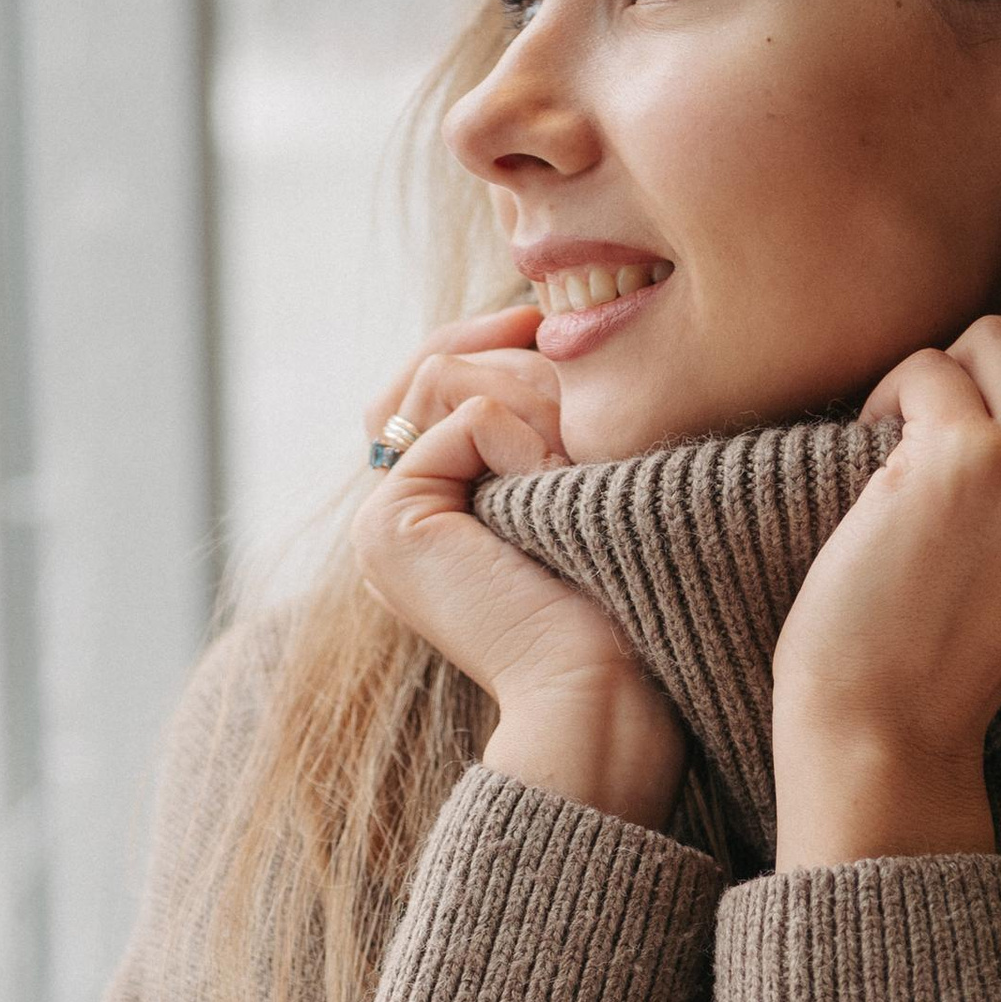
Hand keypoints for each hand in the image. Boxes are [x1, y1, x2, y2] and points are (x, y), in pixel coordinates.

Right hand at [352, 305, 685, 830]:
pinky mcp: (390, 524)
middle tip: (587, 404)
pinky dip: (527, 443)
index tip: (566, 338)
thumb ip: (539, 412)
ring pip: (447, 378)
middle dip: (524, 363)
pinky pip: (466, 420)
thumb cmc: (622, 595)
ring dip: (531, 403)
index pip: (443, 374)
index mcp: (427, 506)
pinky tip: (558, 490)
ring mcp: (378, 520)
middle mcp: (390, 511)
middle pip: (436, 362)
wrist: (606, 691)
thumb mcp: (578, 478)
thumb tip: (533, 311)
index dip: (506, 341)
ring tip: (576, 460)